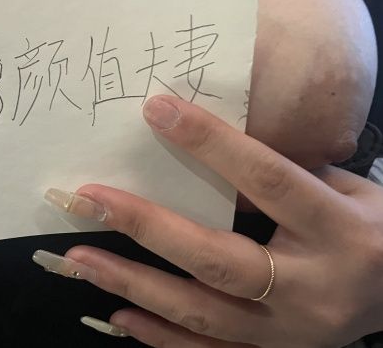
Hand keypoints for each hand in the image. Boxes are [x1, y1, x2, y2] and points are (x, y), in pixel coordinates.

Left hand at [34, 95, 382, 346]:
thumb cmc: (371, 225)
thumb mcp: (341, 188)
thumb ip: (279, 173)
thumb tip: (200, 147)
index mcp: (338, 230)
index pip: (266, 180)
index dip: (210, 143)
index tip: (156, 110)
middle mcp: (313, 288)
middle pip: (218, 260)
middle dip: (146, 227)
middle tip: (89, 201)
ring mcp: (293, 334)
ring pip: (203, 315)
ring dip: (135, 286)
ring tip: (81, 261)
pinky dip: (160, 338)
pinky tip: (118, 316)